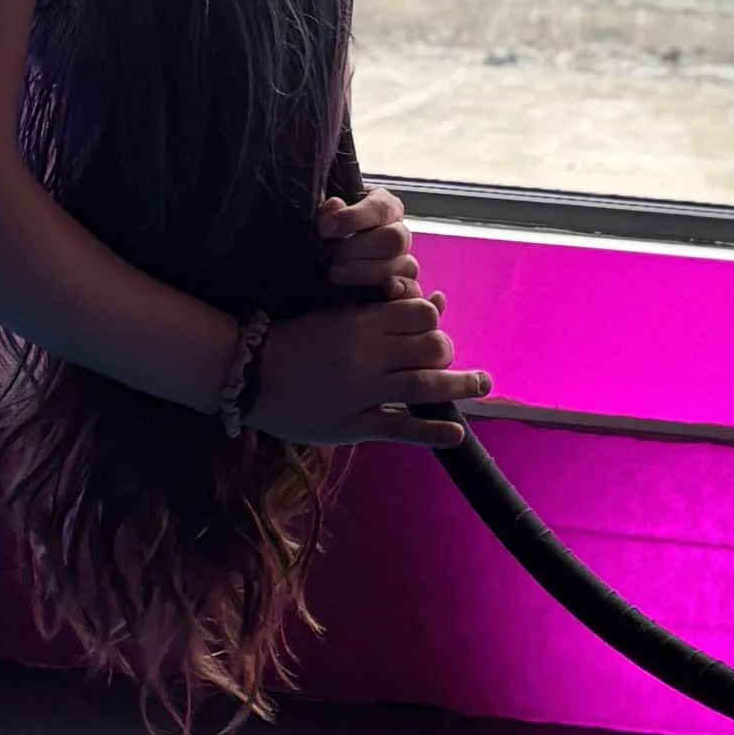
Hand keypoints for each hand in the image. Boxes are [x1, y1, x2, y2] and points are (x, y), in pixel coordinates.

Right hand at [250, 290, 488, 447]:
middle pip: (427, 349)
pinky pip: (398, 428)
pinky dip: (430, 432)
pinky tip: (457, 433)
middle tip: (450, 360)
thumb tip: (435, 301)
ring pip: (421, 386)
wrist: (249, 375)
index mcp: (360, 324)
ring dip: (459, 386)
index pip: (417, 315)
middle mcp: (366, 356)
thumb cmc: (294, 338)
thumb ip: (381, 309)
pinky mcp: (351, 426)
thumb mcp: (336, 313)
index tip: (433, 329)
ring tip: (484, 384)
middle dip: (446, 352)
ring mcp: (360, 393)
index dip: (432, 321)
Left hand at [320, 186, 418, 300]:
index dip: (354, 217)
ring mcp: (405, 261)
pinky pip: (413, 289)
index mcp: (386, 208)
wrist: (331, 257)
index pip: (381, 207)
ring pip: (404, 264)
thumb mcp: (330, 218)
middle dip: (358, 248)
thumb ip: (331, 212)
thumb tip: (334, 206)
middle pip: (394, 238)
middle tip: (332, 254)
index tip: (326, 226)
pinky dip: (402, 290)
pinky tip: (387, 289)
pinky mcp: (405, 288)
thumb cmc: (332, 236)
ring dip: (367, 272)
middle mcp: (400, 233)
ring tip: (336, 273)